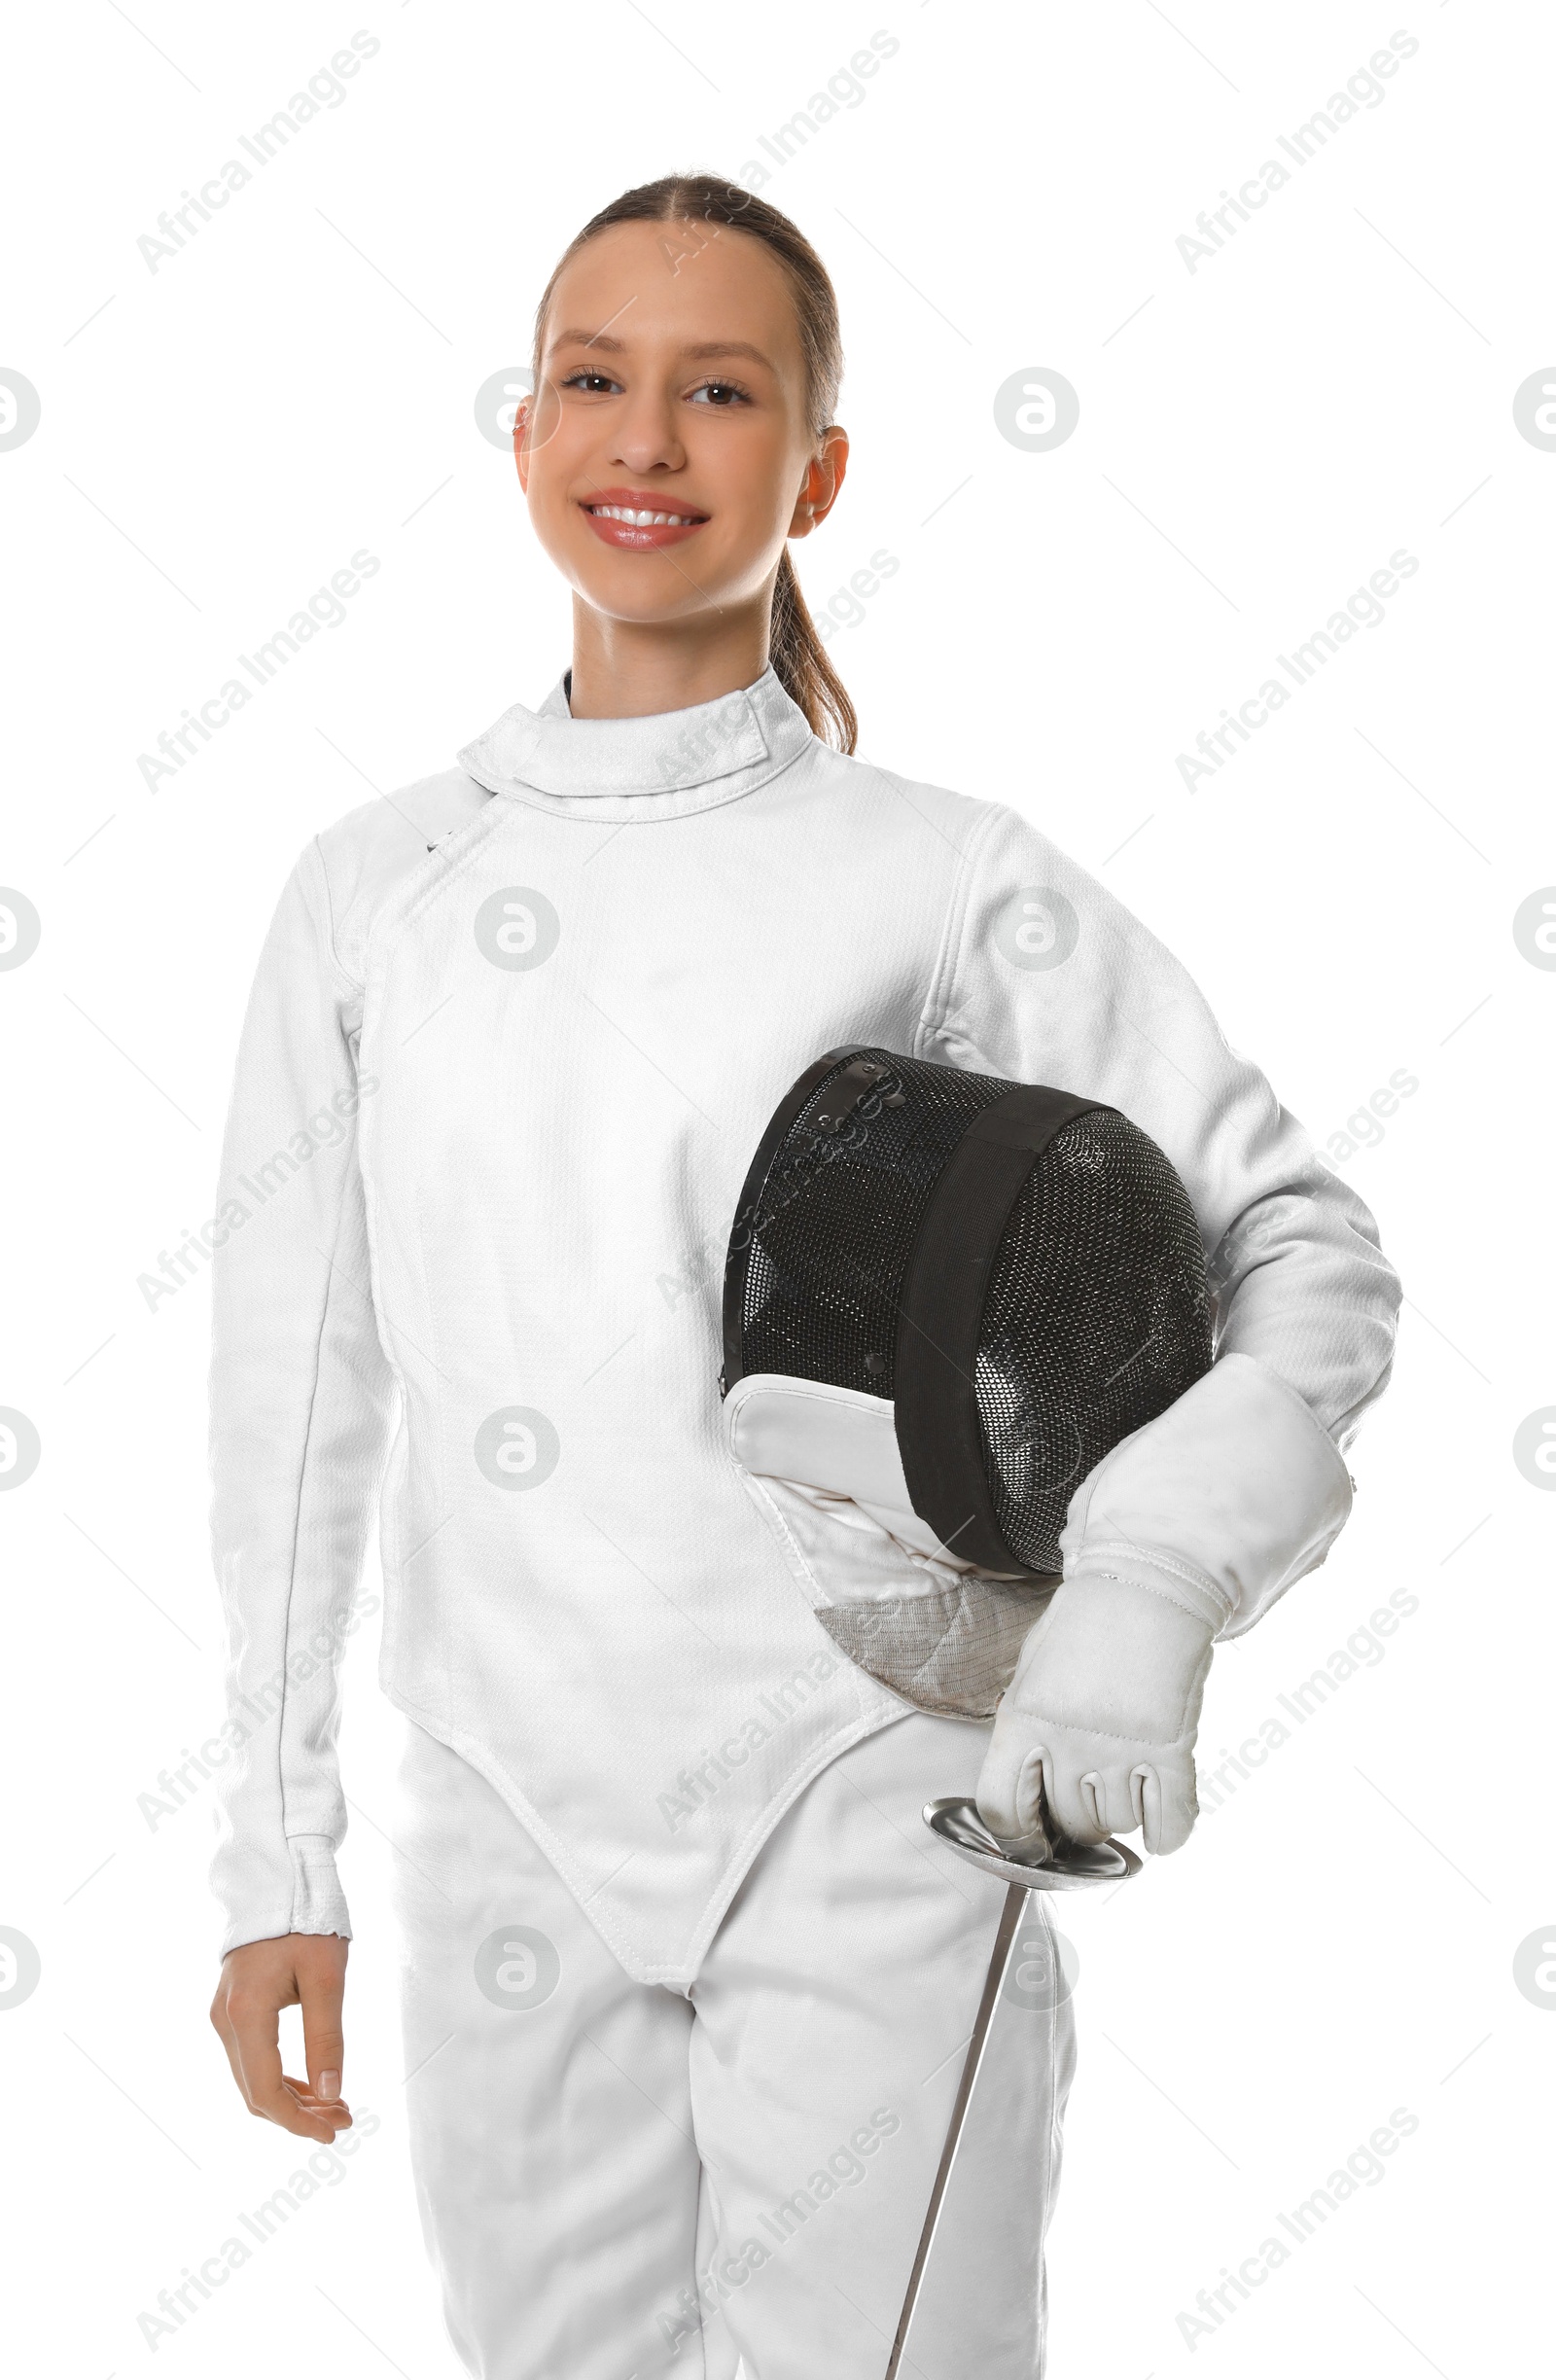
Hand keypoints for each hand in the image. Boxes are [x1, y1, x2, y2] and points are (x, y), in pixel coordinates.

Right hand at [210, 1933, 351, 2141]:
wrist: (277, 1881)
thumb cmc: (305, 1921)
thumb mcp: (326, 1978)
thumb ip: (327, 2037)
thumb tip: (331, 2094)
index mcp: (245, 2014)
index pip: (265, 2091)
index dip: (298, 2121)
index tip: (334, 2130)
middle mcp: (225, 2021)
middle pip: (255, 2091)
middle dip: (298, 2114)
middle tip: (344, 2118)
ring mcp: (223, 2015)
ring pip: (252, 2078)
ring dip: (290, 2099)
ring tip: (335, 2105)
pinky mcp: (231, 2009)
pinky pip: (251, 2058)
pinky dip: (279, 2077)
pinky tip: (311, 2083)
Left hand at [975, 1574, 1215, 1854]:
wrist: (1146, 1586)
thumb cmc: (1085, 1624)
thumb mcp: (1031, 1672)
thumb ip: (1024, 1730)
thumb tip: (1026, 1790)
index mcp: (1022, 1719)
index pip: (1002, 1810)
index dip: (1018, 1834)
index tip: (1034, 1834)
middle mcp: (1068, 1741)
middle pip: (1069, 1824)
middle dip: (1079, 1819)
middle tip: (1093, 1787)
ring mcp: (1122, 1748)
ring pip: (1118, 1824)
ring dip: (1123, 1813)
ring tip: (1128, 1774)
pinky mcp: (1172, 1749)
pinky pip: (1169, 1824)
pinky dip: (1167, 1833)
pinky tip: (1160, 1819)